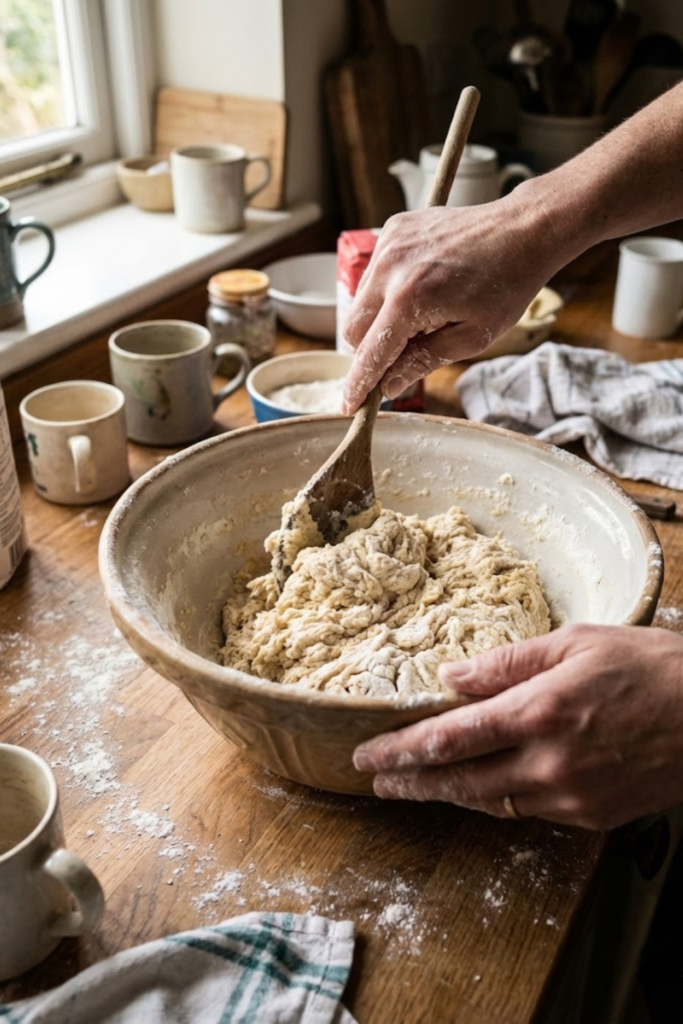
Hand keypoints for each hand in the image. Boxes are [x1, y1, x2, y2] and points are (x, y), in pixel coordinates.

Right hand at [341, 188, 554, 412]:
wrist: (523, 230)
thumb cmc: (506, 285)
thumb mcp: (472, 338)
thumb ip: (423, 362)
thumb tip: (389, 386)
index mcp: (410, 298)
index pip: (370, 353)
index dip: (359, 384)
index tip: (349, 405)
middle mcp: (390, 267)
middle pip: (353, 329)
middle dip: (372, 349)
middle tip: (407, 352)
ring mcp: (389, 244)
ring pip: (359, 302)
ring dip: (380, 319)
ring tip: (425, 313)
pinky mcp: (393, 230)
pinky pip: (374, 274)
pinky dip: (388, 290)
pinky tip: (422, 287)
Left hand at [352, 624, 682, 829]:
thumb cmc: (649, 667)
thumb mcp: (574, 643)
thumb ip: (506, 663)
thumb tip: (451, 678)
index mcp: (540, 711)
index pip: (450, 738)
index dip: (402, 750)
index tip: (369, 755)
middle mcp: (549, 762)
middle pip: (459, 780)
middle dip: (410, 782)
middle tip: (376, 781)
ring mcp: (572, 796)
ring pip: (490, 802)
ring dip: (447, 793)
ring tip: (415, 785)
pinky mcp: (592, 816)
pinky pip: (528, 811)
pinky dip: (495, 798)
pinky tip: (479, 787)